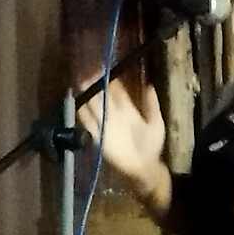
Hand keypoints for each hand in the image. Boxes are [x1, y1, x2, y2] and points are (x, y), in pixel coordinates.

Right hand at [85, 77, 166, 195]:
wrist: (145, 167)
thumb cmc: (151, 146)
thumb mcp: (155, 123)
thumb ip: (152, 104)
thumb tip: (149, 84)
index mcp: (128, 110)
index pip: (117, 91)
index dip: (110, 80)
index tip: (103, 67)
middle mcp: (115, 115)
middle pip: (103, 96)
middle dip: (96, 84)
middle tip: (88, 70)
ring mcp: (106, 125)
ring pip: (94, 107)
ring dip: (87, 95)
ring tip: (80, 81)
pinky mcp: (99, 137)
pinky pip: (89, 124)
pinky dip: (83, 114)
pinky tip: (78, 104)